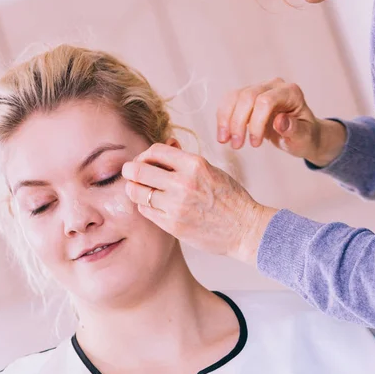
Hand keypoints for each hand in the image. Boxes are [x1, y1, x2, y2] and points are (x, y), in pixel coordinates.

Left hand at [122, 144, 276, 263]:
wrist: (245, 228)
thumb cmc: (230, 199)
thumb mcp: (210, 170)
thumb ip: (185, 161)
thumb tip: (166, 145)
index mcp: (195, 164)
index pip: (155, 151)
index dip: (145, 154)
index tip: (144, 160)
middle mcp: (183, 183)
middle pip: (139, 170)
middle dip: (130, 170)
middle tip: (130, 173)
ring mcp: (176, 206)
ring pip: (137, 192)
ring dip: (134, 189)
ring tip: (138, 189)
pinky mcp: (172, 225)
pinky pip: (145, 211)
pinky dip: (144, 205)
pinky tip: (151, 204)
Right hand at [217, 78, 345, 166]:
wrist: (302, 135)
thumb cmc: (305, 136)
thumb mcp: (304, 138)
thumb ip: (294, 129)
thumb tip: (279, 121)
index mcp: (291, 93)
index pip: (266, 101)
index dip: (256, 123)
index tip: (255, 144)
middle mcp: (274, 86)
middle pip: (247, 96)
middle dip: (238, 122)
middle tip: (237, 146)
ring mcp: (260, 88)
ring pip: (234, 97)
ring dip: (226, 120)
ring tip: (225, 141)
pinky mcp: (248, 96)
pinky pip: (229, 101)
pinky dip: (223, 118)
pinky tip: (223, 135)